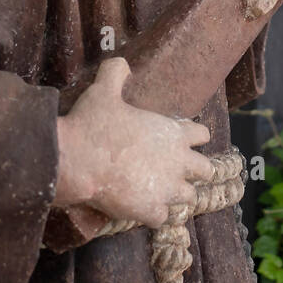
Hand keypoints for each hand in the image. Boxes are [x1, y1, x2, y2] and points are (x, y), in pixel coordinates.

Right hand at [54, 58, 212, 228]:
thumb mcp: (103, 91)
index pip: (203, 136)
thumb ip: (115, 73)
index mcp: (174, 133)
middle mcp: (178, 162)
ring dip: (175, 196)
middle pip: (206, 171)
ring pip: (189, 198)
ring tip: (159, 193)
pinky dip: (154, 215)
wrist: (75, 160)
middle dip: (194, 172)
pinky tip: (141, 209)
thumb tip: (121, 62)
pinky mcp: (152, 211)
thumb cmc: (92, 124)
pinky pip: (163, 219)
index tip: (181, 141)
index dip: (193, 138)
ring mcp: (167, 189)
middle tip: (174, 172)